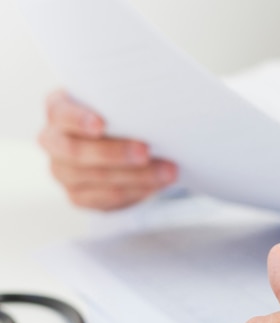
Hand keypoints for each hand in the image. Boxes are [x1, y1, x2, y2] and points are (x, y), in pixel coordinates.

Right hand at [38, 90, 177, 209]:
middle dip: (116, 153)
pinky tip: (156, 185)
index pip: (62, 114)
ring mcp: (62, 172)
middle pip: (78, 152)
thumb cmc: (116, 120)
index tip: (101, 124)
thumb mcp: (115, 107)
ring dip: (138, 176)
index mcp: (58, 111)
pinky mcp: (78, 196)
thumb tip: (150, 112)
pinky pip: (109, 197)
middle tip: (146, 151)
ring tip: (166, 171)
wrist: (114, 149)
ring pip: (99, 177)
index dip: (79, 120)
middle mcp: (53, 141)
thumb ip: (121, 107)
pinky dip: (137, 191)